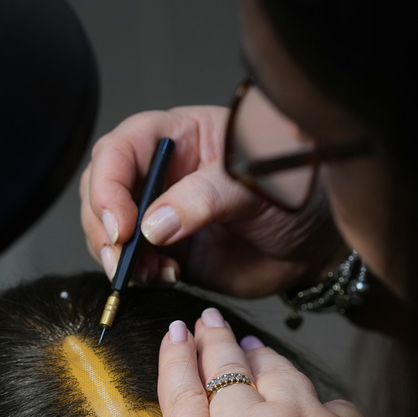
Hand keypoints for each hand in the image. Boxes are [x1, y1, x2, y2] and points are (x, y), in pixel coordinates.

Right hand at [80, 107, 346, 296]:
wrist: (315, 239)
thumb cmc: (295, 190)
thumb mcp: (255, 184)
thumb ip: (205, 199)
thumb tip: (154, 226)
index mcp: (178, 136)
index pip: (119, 150)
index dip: (108, 186)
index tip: (122, 225)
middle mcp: (160, 173)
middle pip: (101, 191)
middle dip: (103, 228)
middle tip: (122, 257)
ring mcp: (159, 213)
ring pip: (108, 231)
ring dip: (118, 258)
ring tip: (153, 273)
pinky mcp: (165, 250)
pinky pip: (132, 263)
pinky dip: (137, 276)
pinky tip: (166, 278)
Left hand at [157, 308, 374, 416]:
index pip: (339, 415)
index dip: (321, 411)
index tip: (311, 411)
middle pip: (281, 376)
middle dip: (264, 359)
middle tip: (251, 346)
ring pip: (229, 368)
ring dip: (218, 341)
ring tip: (208, 324)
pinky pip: (183, 382)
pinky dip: (177, 355)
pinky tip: (176, 334)